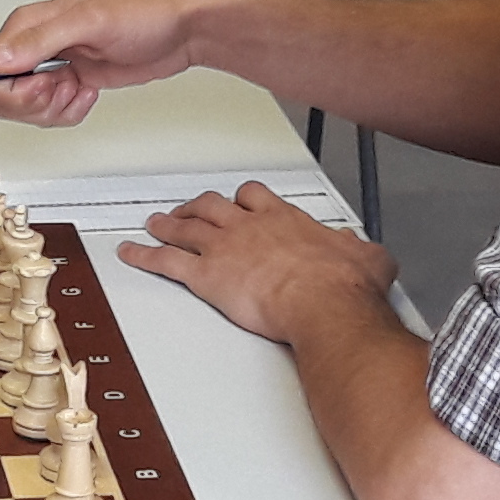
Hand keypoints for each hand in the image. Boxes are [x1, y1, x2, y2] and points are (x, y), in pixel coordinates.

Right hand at [0, 0, 237, 127]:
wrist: (182, 31)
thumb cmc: (144, 14)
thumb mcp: (89, 21)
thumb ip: (39, 41)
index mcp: (29, 24)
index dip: (8, 89)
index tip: (38, 89)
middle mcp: (36, 45)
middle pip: (1, 94)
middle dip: (33, 103)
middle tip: (65, 87)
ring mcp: (54, 66)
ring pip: (26, 109)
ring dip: (55, 108)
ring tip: (81, 87)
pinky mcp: (72, 83)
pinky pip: (52, 113)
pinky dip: (71, 112)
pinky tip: (89, 93)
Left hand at [118, 182, 401, 346]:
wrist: (323, 303)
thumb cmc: (342, 286)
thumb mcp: (368, 259)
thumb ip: (361, 250)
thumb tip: (366, 251)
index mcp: (285, 220)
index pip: (254, 196)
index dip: (242, 199)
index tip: (238, 202)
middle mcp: (249, 227)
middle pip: (213, 206)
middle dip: (197, 206)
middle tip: (188, 210)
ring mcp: (224, 249)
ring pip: (185, 227)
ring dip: (167, 224)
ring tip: (154, 223)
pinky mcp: (207, 276)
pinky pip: (166, 261)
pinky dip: (144, 255)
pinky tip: (131, 253)